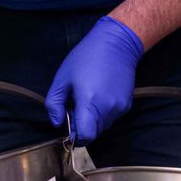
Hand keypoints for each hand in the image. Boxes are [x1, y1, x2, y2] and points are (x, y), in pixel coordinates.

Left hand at [45, 15, 143, 142]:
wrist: (117, 43)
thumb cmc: (86, 57)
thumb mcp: (62, 79)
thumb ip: (54, 104)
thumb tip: (56, 122)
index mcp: (90, 103)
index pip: (86, 136)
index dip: (76, 136)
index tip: (70, 125)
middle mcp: (108, 109)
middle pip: (94, 133)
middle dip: (83, 126)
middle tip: (76, 105)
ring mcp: (119, 107)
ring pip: (103, 126)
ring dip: (93, 120)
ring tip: (88, 97)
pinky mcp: (127, 104)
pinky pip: (111, 118)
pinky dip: (103, 113)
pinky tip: (99, 94)